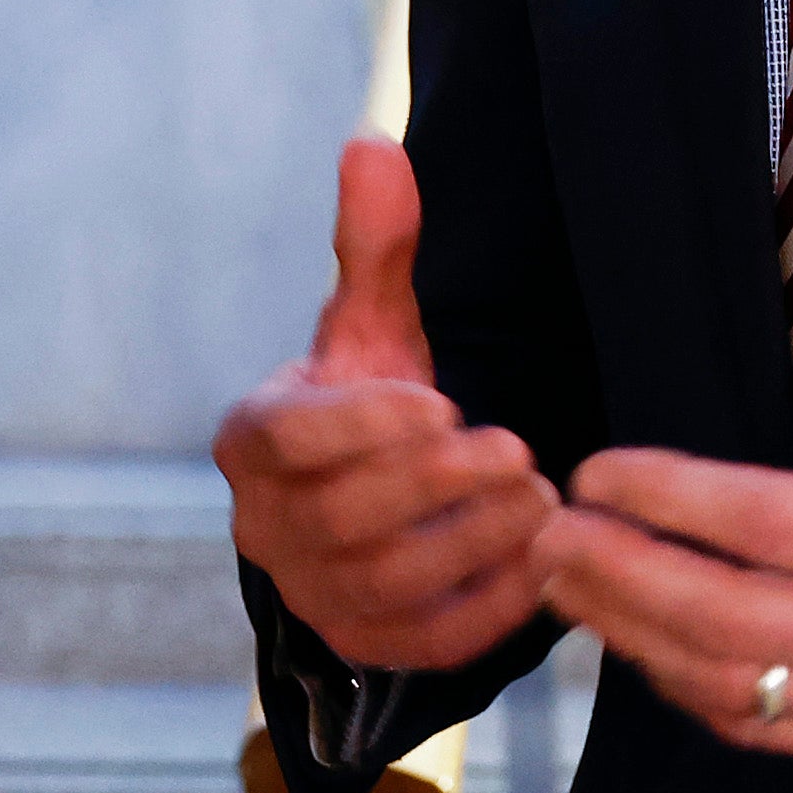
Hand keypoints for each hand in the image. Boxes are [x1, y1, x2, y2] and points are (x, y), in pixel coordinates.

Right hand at [212, 139, 557, 671]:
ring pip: (387, 581)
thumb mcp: (373, 325)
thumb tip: (371, 145)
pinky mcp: (371, 646)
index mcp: (251, 444)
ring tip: (539, 496)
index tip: (442, 401)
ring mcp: (315, 597)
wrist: (381, 498)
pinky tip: (541, 559)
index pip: (288, 441)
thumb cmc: (373, 401)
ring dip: (472, 539)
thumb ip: (373, 245)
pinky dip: (489, 606)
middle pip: (342, 517)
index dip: (363, 426)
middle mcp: (266, 529)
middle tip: (517, 448)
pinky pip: (427, 641)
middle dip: (436, 483)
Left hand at [537, 228, 792, 768]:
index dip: (669, 499)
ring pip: (729, 686)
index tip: (599, 469)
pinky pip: (764, 730)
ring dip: (633, 639)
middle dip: (618, 576)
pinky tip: (643, 646)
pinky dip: (688, 691)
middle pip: (722, 618)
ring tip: (569, 584)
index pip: (767, 527)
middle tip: (548, 532)